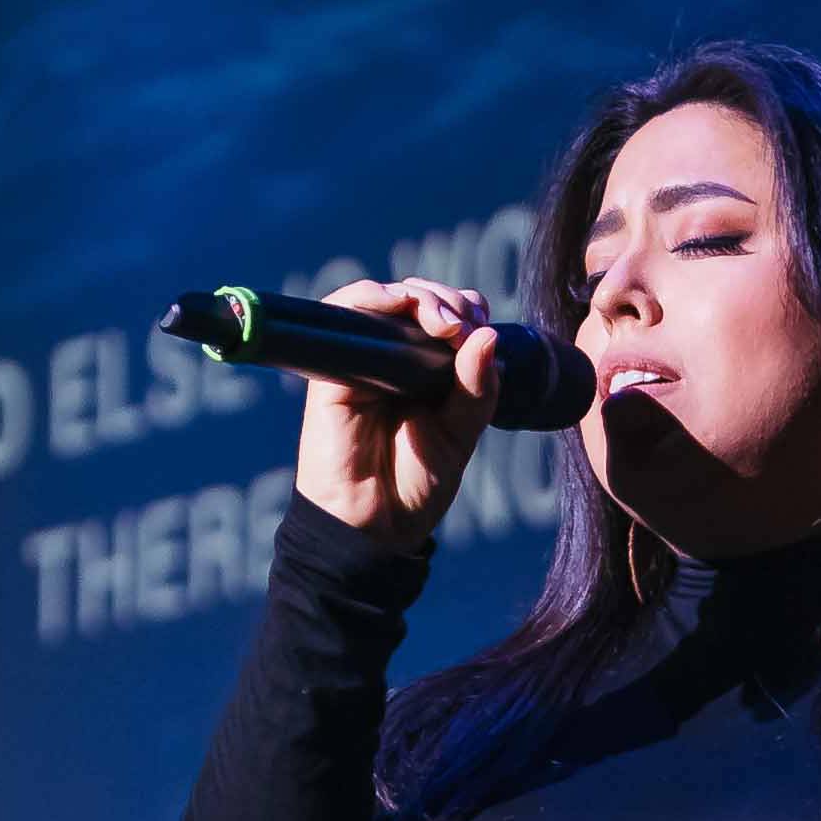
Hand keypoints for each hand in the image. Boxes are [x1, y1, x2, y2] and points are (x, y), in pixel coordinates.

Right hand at [294, 280, 506, 546]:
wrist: (375, 525)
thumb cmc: (417, 484)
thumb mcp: (461, 434)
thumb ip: (477, 388)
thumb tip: (488, 335)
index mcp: (428, 370)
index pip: (447, 312)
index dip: (465, 307)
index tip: (481, 326)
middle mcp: (393, 358)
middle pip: (416, 297)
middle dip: (445, 300)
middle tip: (460, 327)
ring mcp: (362, 360)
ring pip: (382, 297)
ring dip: (415, 296)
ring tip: (441, 322)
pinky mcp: (333, 369)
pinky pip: (344, 313)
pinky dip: (370, 296)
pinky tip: (398, 305)